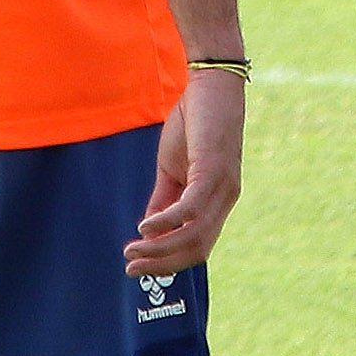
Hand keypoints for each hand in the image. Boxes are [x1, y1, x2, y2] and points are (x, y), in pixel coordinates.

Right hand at [128, 69, 244, 276]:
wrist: (209, 86)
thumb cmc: (193, 124)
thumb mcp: (173, 168)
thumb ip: (163, 199)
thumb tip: (148, 231)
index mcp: (217, 201)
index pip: (198, 246)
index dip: (169, 262)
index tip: (139, 268)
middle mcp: (225, 199)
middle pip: (197, 248)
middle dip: (162, 264)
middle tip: (131, 270)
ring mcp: (222, 186)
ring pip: (194, 234)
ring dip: (159, 249)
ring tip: (132, 253)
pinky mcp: (212, 170)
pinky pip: (190, 208)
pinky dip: (166, 222)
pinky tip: (144, 227)